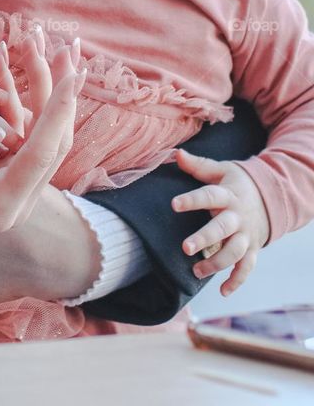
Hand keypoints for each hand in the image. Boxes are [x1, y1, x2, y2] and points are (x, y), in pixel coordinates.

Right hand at [0, 42, 84, 235]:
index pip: (38, 156)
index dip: (57, 114)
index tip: (71, 77)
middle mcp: (16, 201)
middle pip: (53, 143)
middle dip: (64, 95)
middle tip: (70, 49)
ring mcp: (15, 186)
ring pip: (47, 135)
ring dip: (55, 93)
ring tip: (62, 51)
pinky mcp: (8, 170)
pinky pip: (32, 131)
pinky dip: (38, 98)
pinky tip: (41, 69)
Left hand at [171, 149, 270, 296]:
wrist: (271, 198)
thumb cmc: (238, 183)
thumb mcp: (221, 170)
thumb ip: (198, 166)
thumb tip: (176, 154)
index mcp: (229, 195)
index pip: (209, 196)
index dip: (192, 200)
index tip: (173, 204)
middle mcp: (238, 217)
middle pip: (222, 229)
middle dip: (205, 239)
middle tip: (185, 248)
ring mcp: (247, 235)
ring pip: (234, 253)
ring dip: (216, 264)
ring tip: (196, 271)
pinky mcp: (253, 249)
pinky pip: (247, 268)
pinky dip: (236, 281)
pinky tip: (222, 291)